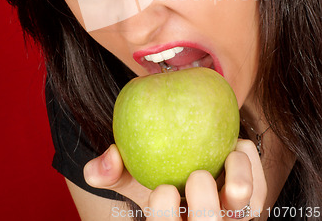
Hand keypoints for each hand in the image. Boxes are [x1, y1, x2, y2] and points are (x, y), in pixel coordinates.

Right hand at [84, 139, 266, 218]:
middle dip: (206, 204)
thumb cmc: (157, 177)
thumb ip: (111, 170)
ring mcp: (233, 218)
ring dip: (240, 181)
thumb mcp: (131, 178)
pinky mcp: (253, 202)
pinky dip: (253, 164)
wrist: (187, 173)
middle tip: (196, 175)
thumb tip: (98, 166)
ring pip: (245, 211)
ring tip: (229, 153)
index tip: (163, 188)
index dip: (166, 214)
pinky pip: (260, 187)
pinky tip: (237, 144)